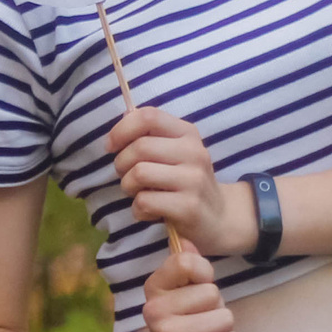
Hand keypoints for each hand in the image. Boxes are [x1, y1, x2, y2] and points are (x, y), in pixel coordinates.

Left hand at [107, 106, 251, 256]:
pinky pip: (145, 201)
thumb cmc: (186, 181)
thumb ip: (151, 134)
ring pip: (139, 173)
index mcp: (187, 133)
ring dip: (128, 186)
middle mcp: (194, 152)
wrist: (220, 218)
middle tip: (126, 176)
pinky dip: (138, 209)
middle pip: (140, 147)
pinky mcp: (189, 207)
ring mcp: (194, 180)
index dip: (122, 129)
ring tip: (138, 193)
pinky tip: (148, 211)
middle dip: (121, 164)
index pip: (149, 117)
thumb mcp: (175, 152)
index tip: (111, 146)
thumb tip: (124, 113)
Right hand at [141, 247, 238, 331]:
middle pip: (212, 293)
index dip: (204, 274)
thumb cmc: (184, 328)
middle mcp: (155, 310)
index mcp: (154, 289)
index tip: (196, 289)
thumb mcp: (181, 295)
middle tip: (201, 324)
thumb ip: (186, 268)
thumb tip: (187, 240)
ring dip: (223, 331)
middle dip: (216, 309)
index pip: (187, 263)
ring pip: (225, 318)